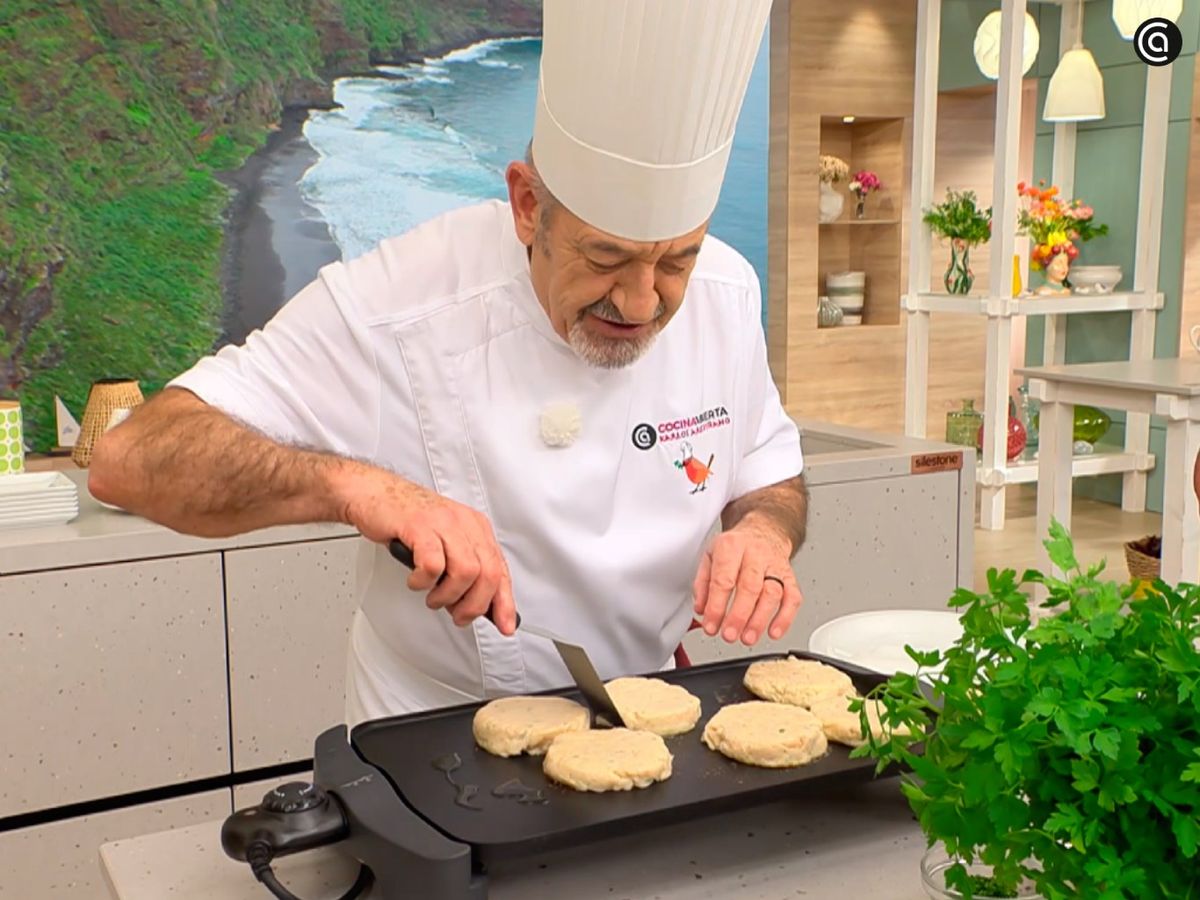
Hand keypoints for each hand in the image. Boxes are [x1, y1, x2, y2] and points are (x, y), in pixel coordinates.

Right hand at [338, 465, 516, 634]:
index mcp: (476, 528)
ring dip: (448, 596)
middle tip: (458, 615)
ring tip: (433, 597)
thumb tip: (477, 604)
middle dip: (474, 605)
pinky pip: (432, 564)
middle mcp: (464, 523)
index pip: (501, 569)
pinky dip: (424, 581)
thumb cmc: (409, 520)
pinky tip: (416, 580)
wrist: (376, 493)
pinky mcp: (419, 526)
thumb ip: (464, 569)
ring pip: (466, 571)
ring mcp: (443, 523)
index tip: (505, 625)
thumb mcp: (446, 542)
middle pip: (487, 574)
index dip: (504, 602)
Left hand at [692, 516, 802, 645]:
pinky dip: (785, 617)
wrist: (764, 529)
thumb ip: (702, 583)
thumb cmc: (737, 545)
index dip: (716, 606)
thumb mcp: (711, 555)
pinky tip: (774, 632)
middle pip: (750, 587)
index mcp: (732, 547)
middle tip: (729, 635)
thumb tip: (702, 609)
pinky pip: (793, 597)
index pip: (723, 579)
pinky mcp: (790, 576)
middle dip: (739, 616)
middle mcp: (756, 554)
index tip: (711, 625)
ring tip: (747, 637)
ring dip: (760, 620)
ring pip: (772, 593)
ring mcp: (775, 565)